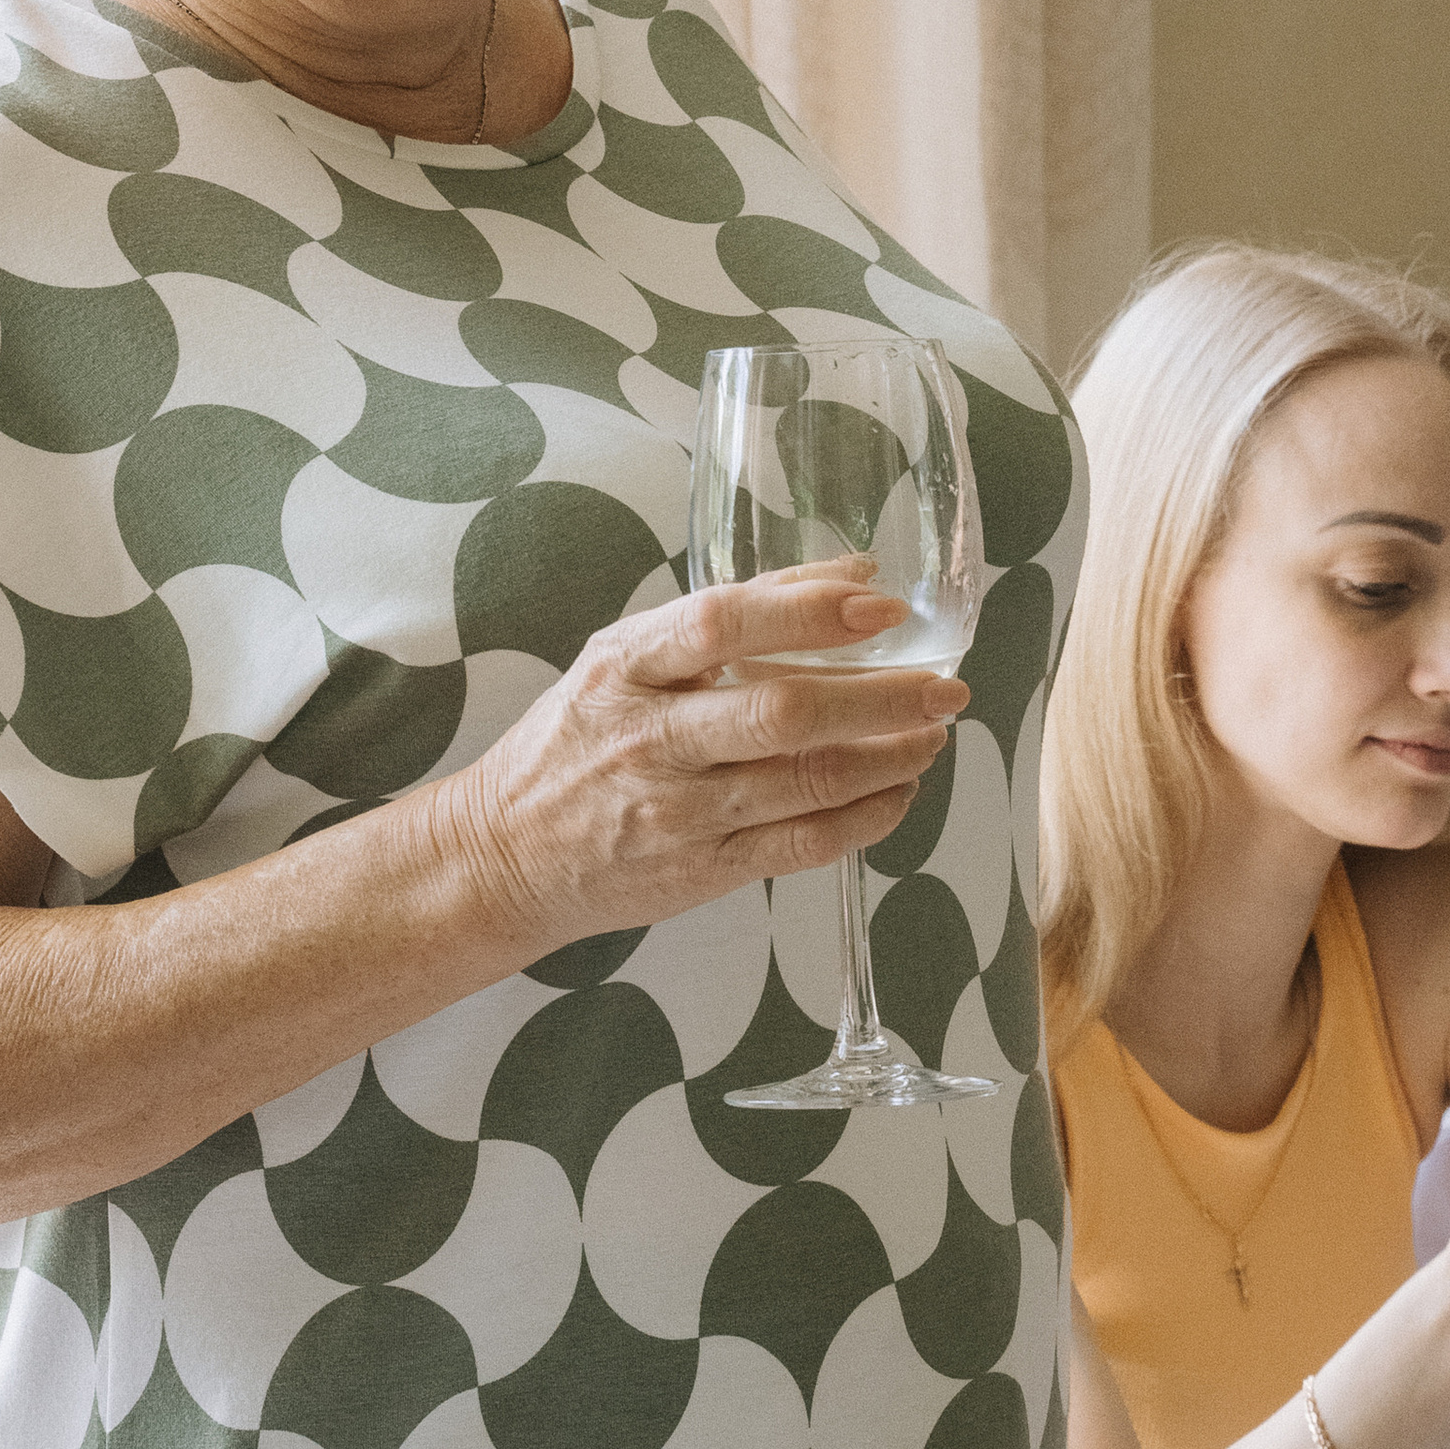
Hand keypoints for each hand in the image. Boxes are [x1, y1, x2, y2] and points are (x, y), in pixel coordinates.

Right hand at [441, 568, 966, 963]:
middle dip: (882, 698)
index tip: (881, 608)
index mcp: (625, 669)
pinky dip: (867, 816)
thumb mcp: (622, 659)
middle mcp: (650, 740)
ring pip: (807, 784)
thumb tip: (852, 574)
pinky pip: (805, 845)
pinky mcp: (701, 874)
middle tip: (944, 685)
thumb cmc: (576, 742)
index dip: (809, 612)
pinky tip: (898, 790)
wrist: (505, 855)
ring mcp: (677, 813)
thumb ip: (728, 612)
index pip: (720, 624)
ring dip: (889, 757)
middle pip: (782, 713)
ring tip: (933, 733)